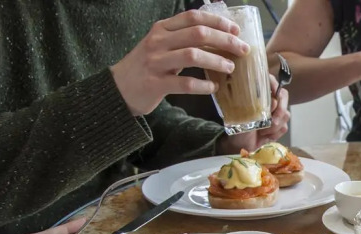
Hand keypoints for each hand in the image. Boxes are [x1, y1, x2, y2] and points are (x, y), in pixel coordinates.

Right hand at [110, 10, 249, 115]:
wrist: (118, 89)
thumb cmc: (147, 67)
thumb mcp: (161, 45)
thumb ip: (183, 38)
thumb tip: (218, 37)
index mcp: (162, 29)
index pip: (193, 17)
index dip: (217, 21)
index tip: (235, 30)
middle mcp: (158, 42)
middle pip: (197, 34)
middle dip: (225, 40)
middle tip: (242, 49)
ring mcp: (156, 63)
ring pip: (193, 56)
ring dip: (216, 61)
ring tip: (230, 68)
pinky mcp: (156, 84)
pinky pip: (185, 83)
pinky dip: (203, 86)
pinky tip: (213, 87)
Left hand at [217, 74, 290, 153]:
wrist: (240, 145)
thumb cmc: (237, 127)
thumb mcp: (241, 112)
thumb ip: (255, 103)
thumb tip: (272, 101)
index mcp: (258, 93)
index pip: (270, 81)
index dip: (275, 84)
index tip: (274, 93)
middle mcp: (268, 101)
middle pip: (284, 97)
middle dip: (279, 110)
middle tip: (272, 121)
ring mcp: (275, 113)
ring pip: (286, 114)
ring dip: (274, 126)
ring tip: (262, 132)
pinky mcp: (279, 126)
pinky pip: (284, 127)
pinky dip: (275, 133)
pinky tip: (265, 136)